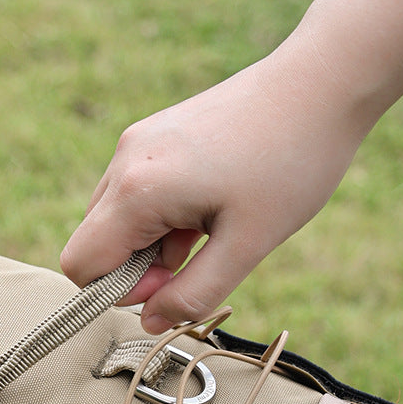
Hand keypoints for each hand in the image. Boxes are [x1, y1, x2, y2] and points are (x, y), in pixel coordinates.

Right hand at [61, 46, 363, 333]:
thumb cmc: (290, 162)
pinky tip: (208, 205)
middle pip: (95, 242)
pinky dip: (162, 215)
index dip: (118, 292)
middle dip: (138, 269)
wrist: (321, 81)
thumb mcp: (247, 245)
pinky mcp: (153, 134)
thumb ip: (194, 293)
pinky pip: (135, 192)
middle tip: (198, 259)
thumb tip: (151, 322)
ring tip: (210, 228)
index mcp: (137, 190)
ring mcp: (137, 142)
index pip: (80, 264)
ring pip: (116, 219)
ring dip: (152, 242)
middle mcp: (124, 161)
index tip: (172, 284)